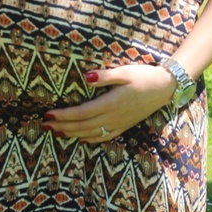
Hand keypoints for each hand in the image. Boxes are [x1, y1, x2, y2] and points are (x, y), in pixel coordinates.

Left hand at [42, 63, 176, 142]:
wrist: (165, 88)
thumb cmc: (144, 76)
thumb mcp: (124, 72)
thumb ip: (104, 76)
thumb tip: (86, 77)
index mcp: (110, 103)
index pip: (81, 112)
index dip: (63, 115)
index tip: (48, 114)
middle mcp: (113, 117)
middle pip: (82, 126)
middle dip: (62, 126)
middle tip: (45, 125)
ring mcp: (119, 124)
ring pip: (91, 134)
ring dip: (72, 134)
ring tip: (56, 133)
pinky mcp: (124, 126)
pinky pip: (104, 137)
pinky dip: (90, 139)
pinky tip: (81, 139)